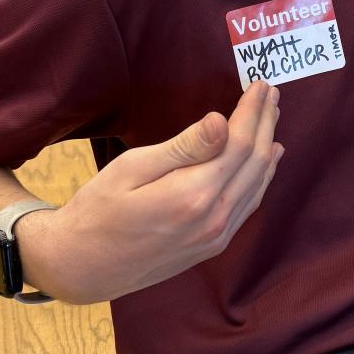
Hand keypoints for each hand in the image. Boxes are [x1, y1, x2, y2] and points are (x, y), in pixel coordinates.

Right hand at [22, 80, 282, 302]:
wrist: (82, 268)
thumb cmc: (98, 210)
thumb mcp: (131, 168)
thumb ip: (183, 148)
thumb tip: (221, 121)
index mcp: (193, 195)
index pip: (239, 144)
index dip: (252, 112)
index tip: (260, 85)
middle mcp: (214, 219)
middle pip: (255, 162)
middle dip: (265, 124)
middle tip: (271, 94)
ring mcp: (216, 237)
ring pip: (257, 185)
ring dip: (267, 148)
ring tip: (271, 118)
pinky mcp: (212, 246)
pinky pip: (248, 205)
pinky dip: (260, 178)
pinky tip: (266, 162)